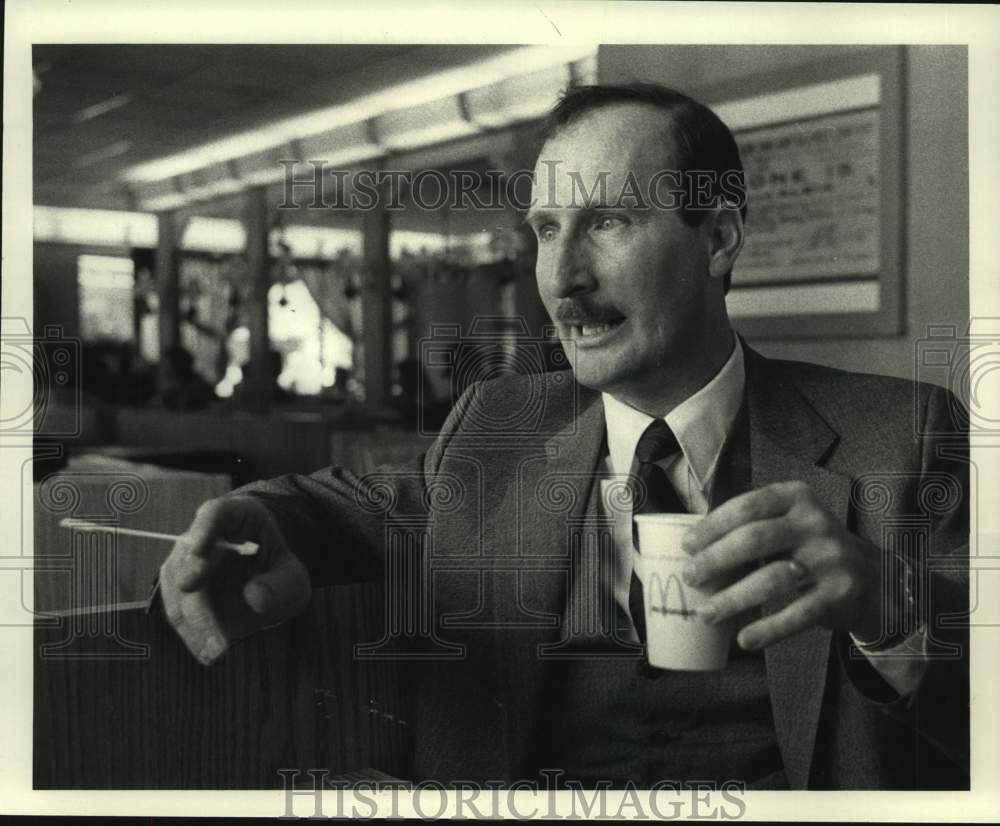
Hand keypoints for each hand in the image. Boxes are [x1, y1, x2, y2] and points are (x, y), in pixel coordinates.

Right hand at [159, 496, 311, 664]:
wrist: (263, 578)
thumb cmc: (277, 568)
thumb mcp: (293, 576)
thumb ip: (279, 584)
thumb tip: (254, 597)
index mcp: (232, 516)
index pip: (215, 514)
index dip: (204, 529)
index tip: (199, 549)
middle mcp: (200, 537)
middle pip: (190, 561)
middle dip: (198, 597)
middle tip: (214, 626)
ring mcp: (184, 565)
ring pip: (178, 592)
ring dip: (195, 623)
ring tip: (217, 650)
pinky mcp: (179, 593)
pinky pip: (180, 614)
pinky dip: (193, 634)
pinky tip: (209, 653)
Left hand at [681, 480, 883, 649]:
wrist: (873, 578)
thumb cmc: (809, 547)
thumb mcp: (788, 522)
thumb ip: (751, 527)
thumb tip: (694, 548)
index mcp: (796, 498)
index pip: (747, 506)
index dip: (713, 525)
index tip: (687, 545)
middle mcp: (815, 523)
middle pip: (754, 539)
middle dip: (715, 560)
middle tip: (690, 577)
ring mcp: (830, 559)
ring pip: (771, 579)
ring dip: (733, 599)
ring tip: (707, 614)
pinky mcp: (839, 595)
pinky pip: (796, 614)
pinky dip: (767, 629)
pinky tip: (744, 639)